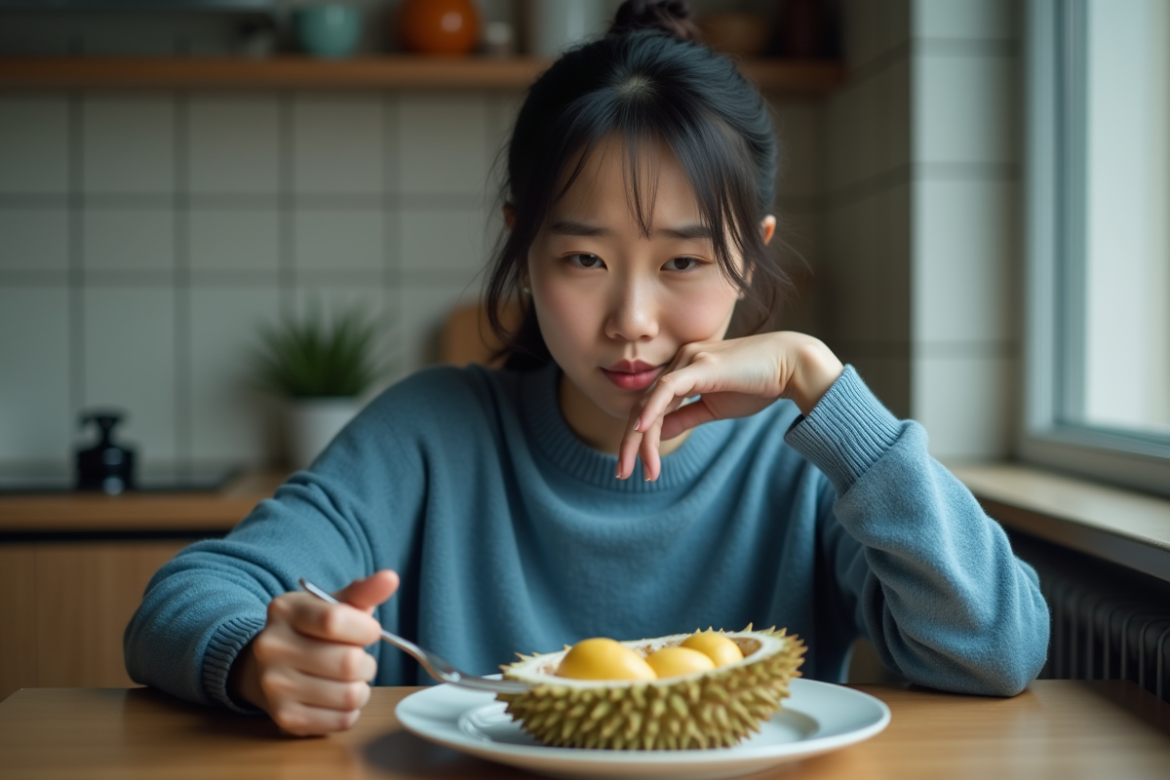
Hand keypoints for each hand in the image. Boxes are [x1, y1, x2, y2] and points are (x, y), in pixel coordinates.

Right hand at [230, 570, 398, 735]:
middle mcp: (272, 647)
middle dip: (365, 662)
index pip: (335, 620)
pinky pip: (342, 720)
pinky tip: (336, 697)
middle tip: (356, 658)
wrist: (265, 666)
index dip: (365, 629)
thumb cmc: (311, 631)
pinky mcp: (284, 717)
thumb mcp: (332, 605)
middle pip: (347, 662)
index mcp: (285, 610)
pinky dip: (350, 710)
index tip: (368, 632)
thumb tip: (390, 578)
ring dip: (361, 688)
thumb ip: (363, 592)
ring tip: (347, 679)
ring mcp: (274, 685)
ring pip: (350, 695)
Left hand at [617, 332, 843, 481]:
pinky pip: (667, 388)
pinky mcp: (700, 365)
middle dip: (631, 443)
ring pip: (651, 402)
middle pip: (643, 405)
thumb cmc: (758, 385)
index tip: (639, 468)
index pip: (650, 406)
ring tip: (637, 468)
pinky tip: (642, 431)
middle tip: (623, 473)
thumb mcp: (713, 408)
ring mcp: (688, 359)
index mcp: (682, 369)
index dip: (640, 438)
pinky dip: (652, 410)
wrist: (792, 366)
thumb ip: (684, 418)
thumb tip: (655, 433)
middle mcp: (680, 361)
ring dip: (640, 438)